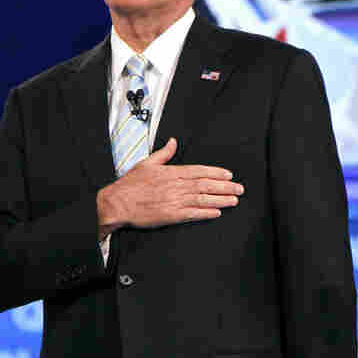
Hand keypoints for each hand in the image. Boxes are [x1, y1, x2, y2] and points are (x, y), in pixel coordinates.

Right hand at [97, 138, 243, 236]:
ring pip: (202, 199)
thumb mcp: (147, 163)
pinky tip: (217, 212)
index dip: (216, 173)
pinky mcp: (170, 216)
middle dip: (225, 187)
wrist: (117, 204)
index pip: (199, 171)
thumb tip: (174, 141)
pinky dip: (206, 213)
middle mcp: (176, 186)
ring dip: (220, 200)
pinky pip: (192, 214)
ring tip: (234, 200)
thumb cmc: (131, 184)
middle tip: (239, 189)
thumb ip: (164, 153)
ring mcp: (174, 201)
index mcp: (171, 172)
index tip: (229, 175)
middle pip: (205, 185)